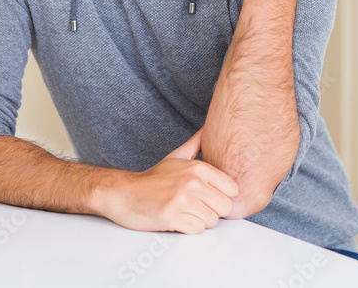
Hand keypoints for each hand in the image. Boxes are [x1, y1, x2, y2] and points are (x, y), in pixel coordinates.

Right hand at [97, 128, 239, 233]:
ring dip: (199, 220)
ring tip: (183, 211)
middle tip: (195, 206)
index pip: (233, 189)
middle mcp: (192, 182)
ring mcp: (182, 199)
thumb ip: (196, 143)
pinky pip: (197, 230)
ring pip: (212, 221)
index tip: (207, 196)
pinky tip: (176, 219)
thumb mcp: (176, 157)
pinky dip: (188, 228)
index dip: (222, 195)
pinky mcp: (172, 216)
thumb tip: (210, 128)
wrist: (124, 194)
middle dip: (212, 210)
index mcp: (198, 167)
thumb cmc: (153, 179)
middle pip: (225, 207)